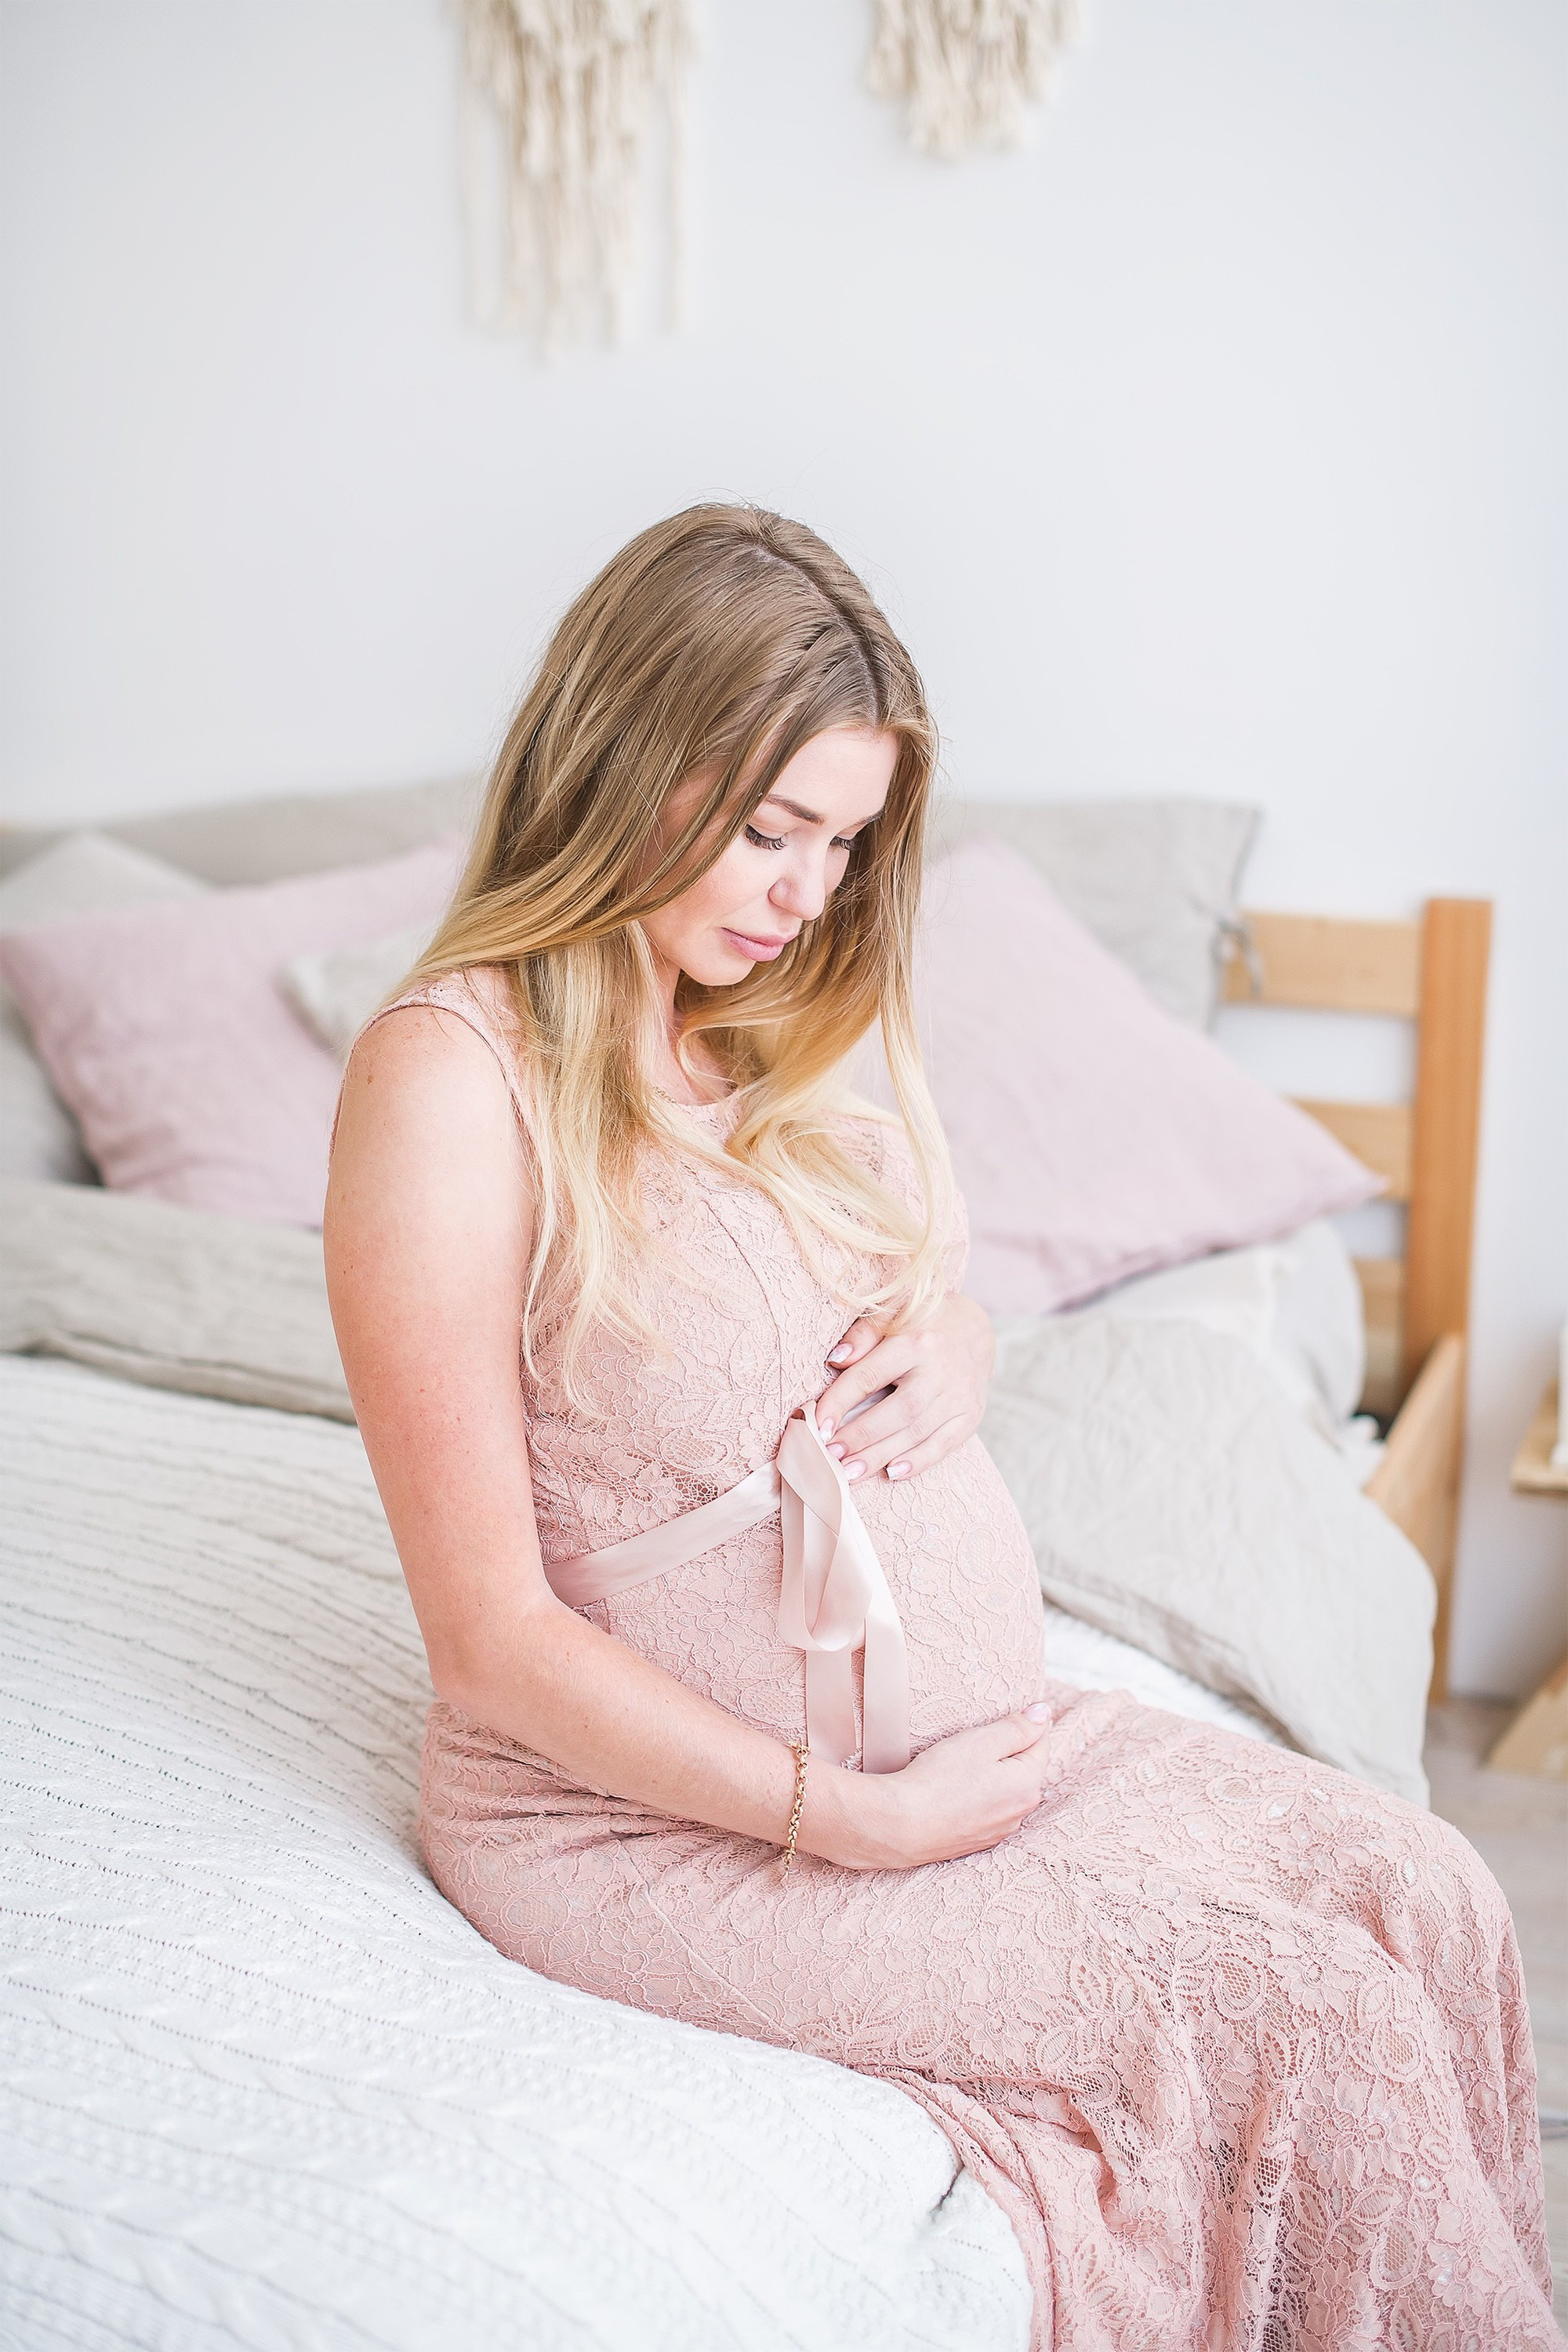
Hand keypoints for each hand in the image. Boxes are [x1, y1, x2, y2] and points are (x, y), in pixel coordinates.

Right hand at [809, 1706, 1055, 1869]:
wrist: (900, 1826)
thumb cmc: (939, 1780)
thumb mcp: (981, 1742)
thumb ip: (1017, 1727)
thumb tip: (1044, 1713)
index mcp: (1028, 1785)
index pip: (1041, 1742)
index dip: (1024, 1722)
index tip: (1001, 1715)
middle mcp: (1020, 1812)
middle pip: (1024, 1767)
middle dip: (1007, 1749)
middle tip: (976, 1738)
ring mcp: (999, 1830)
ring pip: (1004, 1789)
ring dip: (992, 1774)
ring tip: (961, 1764)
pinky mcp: (977, 1840)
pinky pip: (986, 1809)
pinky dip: (977, 1796)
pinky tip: (954, 1790)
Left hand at [816, 1293, 994, 1483]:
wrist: (974, 1330)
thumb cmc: (920, 1325)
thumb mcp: (891, 1314)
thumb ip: (862, 1335)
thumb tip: (835, 1359)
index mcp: (915, 1341)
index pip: (870, 1375)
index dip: (841, 1402)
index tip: (817, 1426)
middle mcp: (940, 1370)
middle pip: (898, 1411)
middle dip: (861, 1436)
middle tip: (830, 1456)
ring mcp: (959, 1395)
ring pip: (917, 1432)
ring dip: (881, 1455)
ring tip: (850, 1473)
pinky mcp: (970, 1415)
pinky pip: (945, 1444)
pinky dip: (918, 1461)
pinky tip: (892, 1473)